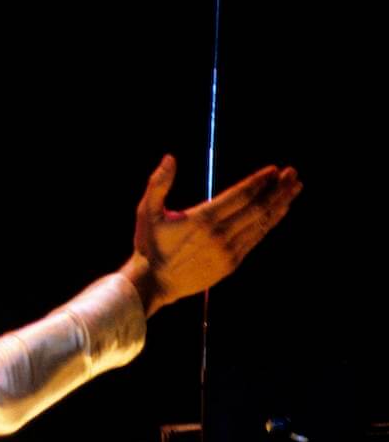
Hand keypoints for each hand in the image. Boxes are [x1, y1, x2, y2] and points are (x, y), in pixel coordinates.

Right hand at [120, 155, 301, 315]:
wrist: (153, 283)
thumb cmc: (149, 244)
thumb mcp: (147, 211)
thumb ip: (159, 184)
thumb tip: (170, 158)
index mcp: (202, 219)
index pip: (240, 196)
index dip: (259, 182)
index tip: (274, 170)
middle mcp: (219, 235)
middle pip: (258, 208)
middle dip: (278, 189)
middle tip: (292, 174)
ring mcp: (228, 251)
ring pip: (261, 224)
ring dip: (280, 204)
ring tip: (294, 188)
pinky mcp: (231, 264)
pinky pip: (256, 239)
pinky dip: (269, 224)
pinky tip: (279, 211)